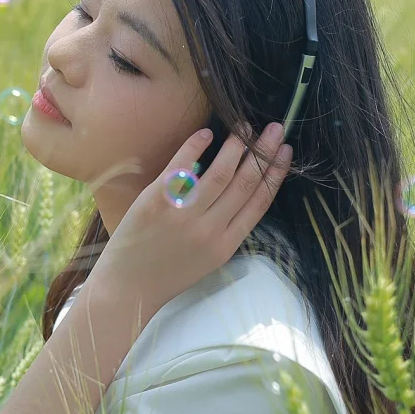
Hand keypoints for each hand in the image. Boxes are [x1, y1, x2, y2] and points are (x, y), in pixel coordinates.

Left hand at [90, 122, 293, 322]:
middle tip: (276, 128)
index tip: (286, 152)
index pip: (259, 202)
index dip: (275, 174)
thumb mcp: (209, 259)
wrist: (128, 287)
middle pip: (245, 183)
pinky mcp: (157, 202)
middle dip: (263, 152)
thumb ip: (225, 229)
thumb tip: (239, 189)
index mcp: (226, 244)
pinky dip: (195, 147)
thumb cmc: (168, 273)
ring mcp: (183, 215)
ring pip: (219, 173)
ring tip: (245, 126)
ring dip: (236, 146)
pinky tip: (207, 134)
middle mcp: (210, 229)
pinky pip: (181, 168)